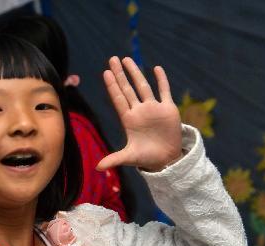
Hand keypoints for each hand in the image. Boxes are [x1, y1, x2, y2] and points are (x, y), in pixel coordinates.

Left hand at [97, 57, 182, 172]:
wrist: (166, 158)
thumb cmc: (145, 157)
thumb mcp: (129, 157)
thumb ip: (114, 159)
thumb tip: (97, 168)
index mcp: (128, 119)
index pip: (118, 99)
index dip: (112, 86)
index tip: (106, 73)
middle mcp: (139, 110)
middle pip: (127, 88)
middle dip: (120, 74)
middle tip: (112, 59)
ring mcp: (153, 108)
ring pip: (143, 86)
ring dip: (136, 73)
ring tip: (127, 59)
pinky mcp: (168, 109)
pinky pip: (164, 91)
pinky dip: (161, 80)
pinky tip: (156, 68)